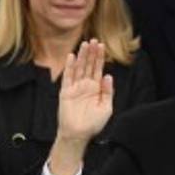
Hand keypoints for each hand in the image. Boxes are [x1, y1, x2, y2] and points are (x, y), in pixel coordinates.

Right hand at [51, 40, 113, 174]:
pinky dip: (70, 67)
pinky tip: (72, 56)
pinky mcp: (66, 92)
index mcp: (96, 89)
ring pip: (79, 68)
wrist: (78, 134)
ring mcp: (75, 88)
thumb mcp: (106, 108)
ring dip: (82, 56)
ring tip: (85, 44)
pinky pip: (68, 77)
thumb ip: (108, 92)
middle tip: (94, 40)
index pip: (98, 69)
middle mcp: (86, 86)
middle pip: (89, 66)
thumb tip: (108, 76)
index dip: (100, 58)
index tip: (102, 46)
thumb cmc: (93, 124)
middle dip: (92, 53)